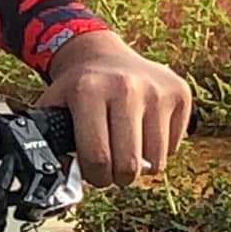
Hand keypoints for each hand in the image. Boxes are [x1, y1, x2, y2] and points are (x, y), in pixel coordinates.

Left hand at [36, 29, 193, 186]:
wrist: (103, 54)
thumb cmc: (79, 88)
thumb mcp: (54, 105)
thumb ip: (50, 140)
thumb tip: (62, 176)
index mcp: (88, 90)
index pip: (98, 158)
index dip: (94, 176)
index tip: (92, 172)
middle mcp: (126, 87)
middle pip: (130, 166)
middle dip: (118, 177)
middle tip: (110, 166)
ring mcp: (157, 90)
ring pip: (156, 162)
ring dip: (140, 166)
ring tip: (125, 146)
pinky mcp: (180, 93)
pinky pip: (175, 148)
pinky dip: (159, 149)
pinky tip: (144, 130)